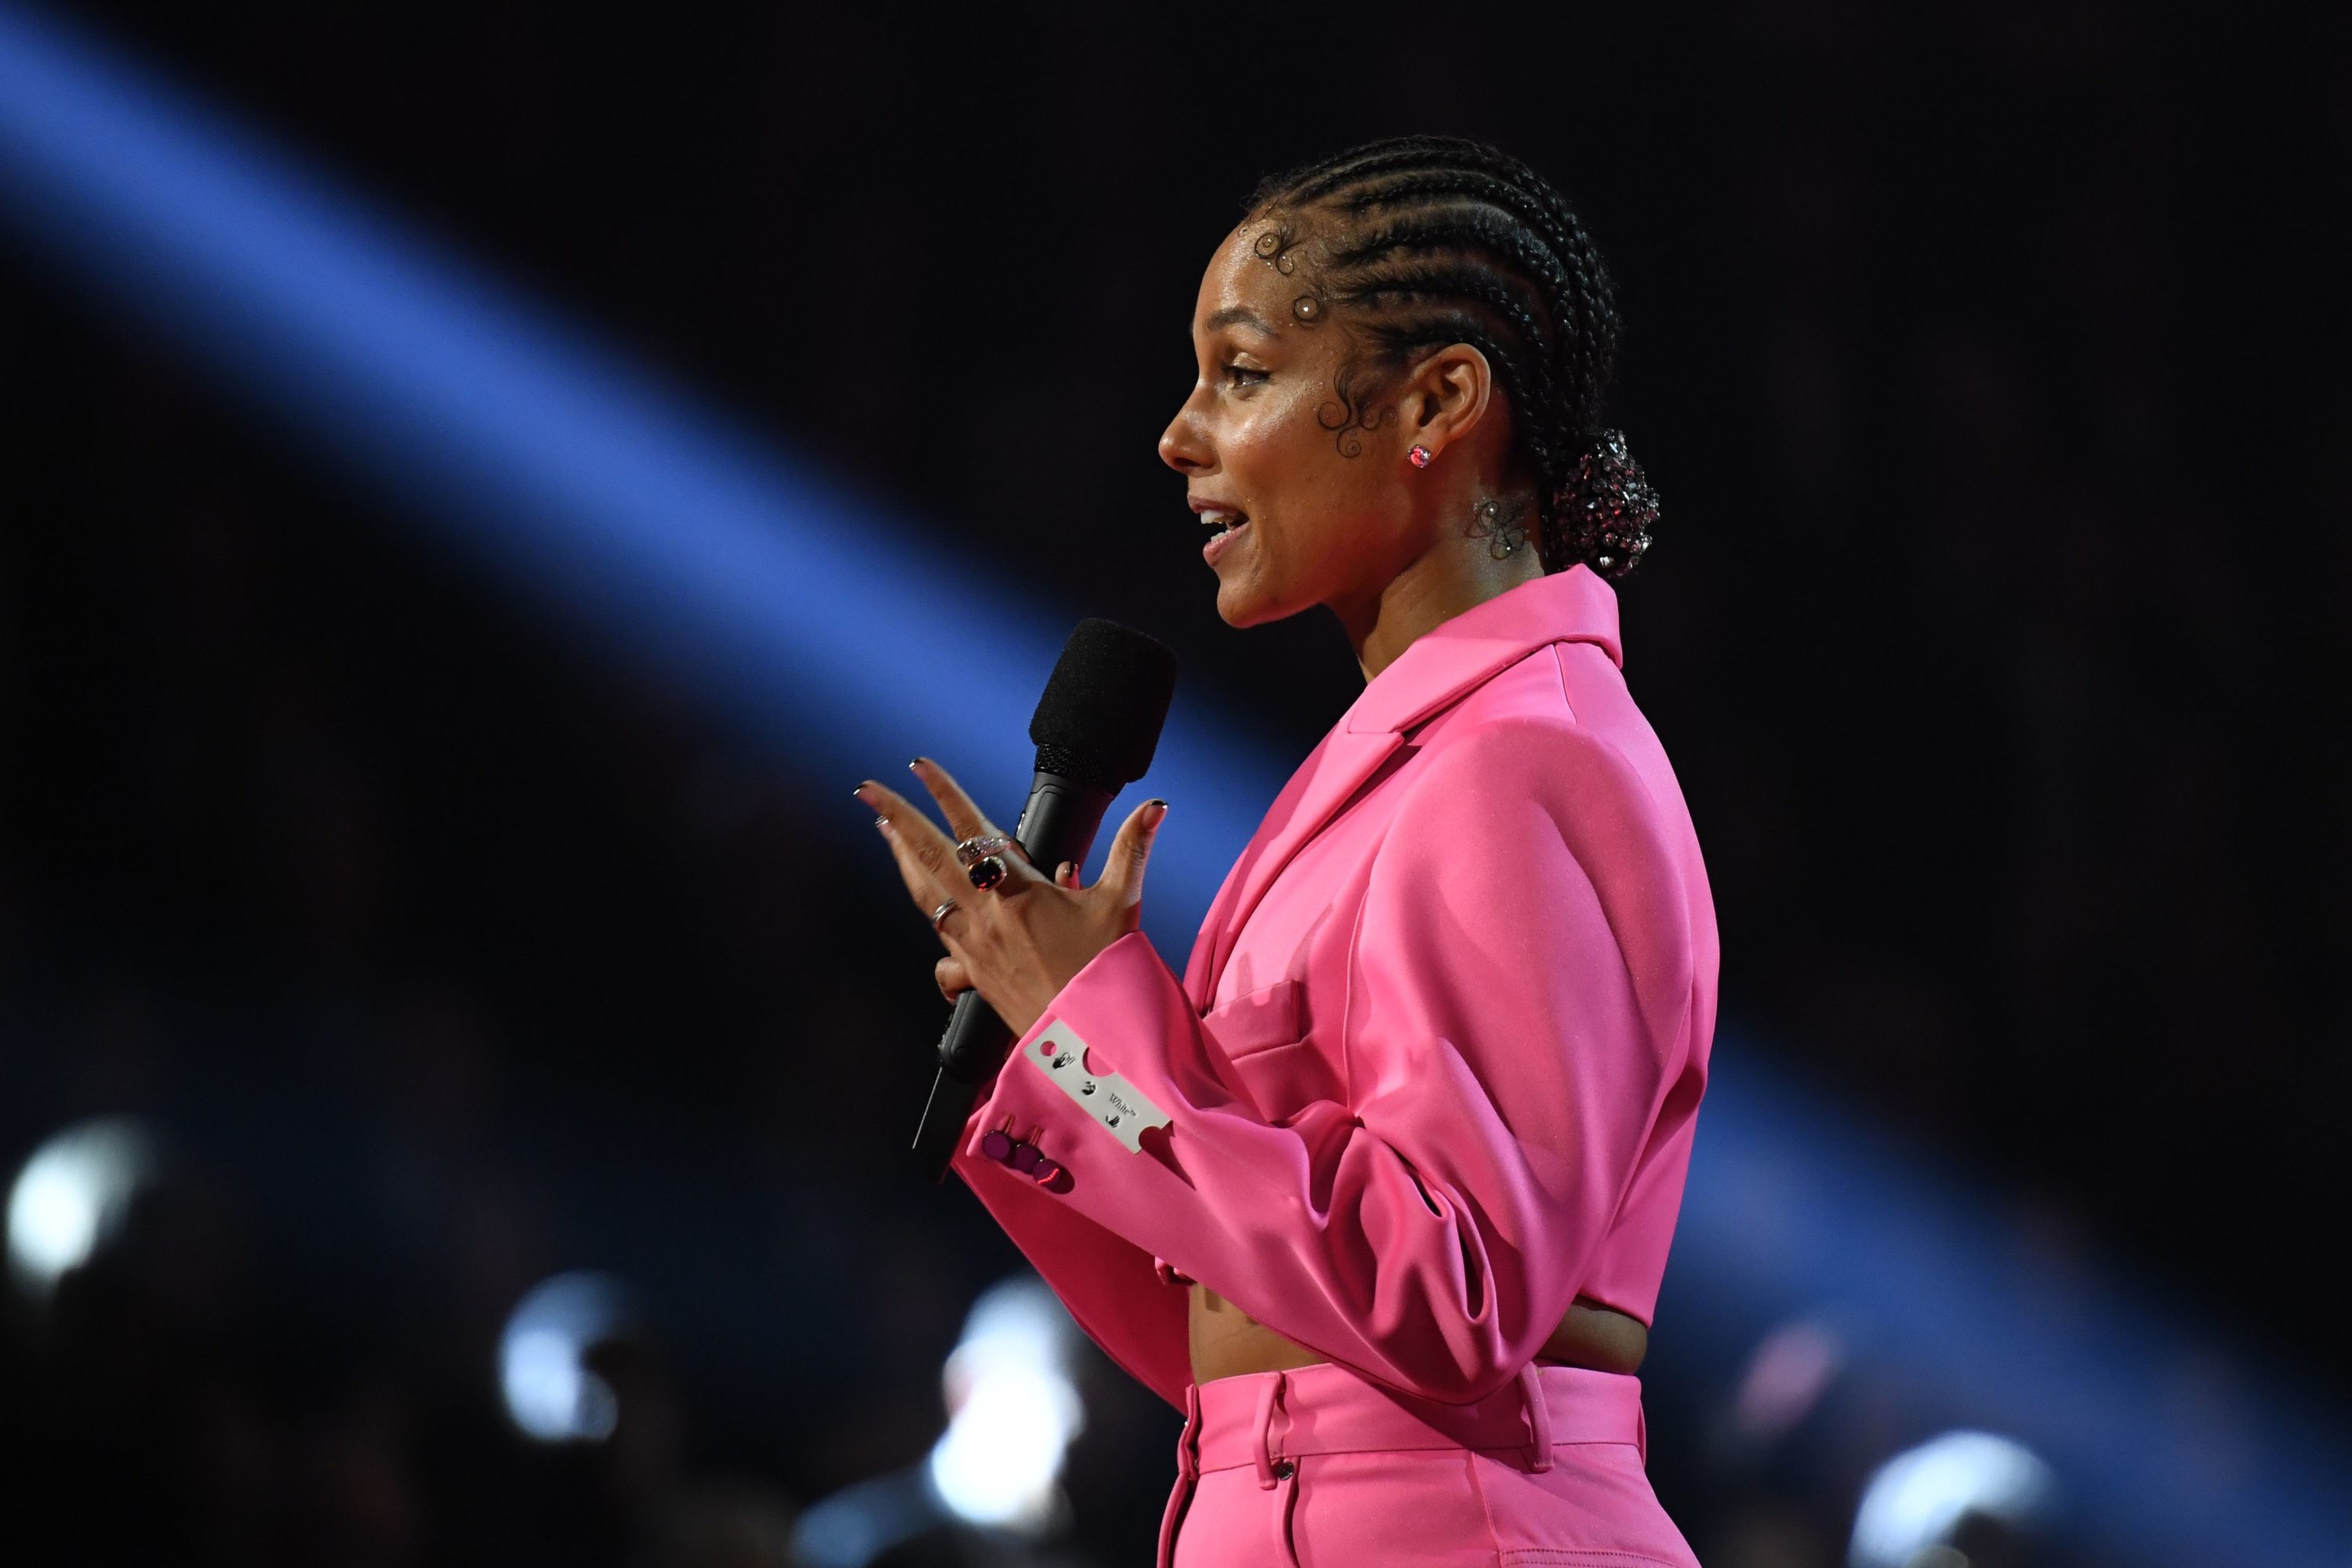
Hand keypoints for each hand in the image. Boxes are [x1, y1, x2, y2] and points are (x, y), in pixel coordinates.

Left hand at [856, 758, 1167, 1038]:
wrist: (1087, 1041)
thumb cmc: (1103, 973)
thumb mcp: (1121, 904)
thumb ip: (1132, 848)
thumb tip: (1153, 808)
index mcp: (1016, 891)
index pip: (973, 829)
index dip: (943, 792)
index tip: (918, 766)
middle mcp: (985, 916)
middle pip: (929, 857)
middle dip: (896, 818)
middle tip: (868, 790)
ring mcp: (973, 946)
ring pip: (925, 895)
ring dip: (903, 859)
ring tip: (885, 831)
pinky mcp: (974, 974)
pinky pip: (940, 944)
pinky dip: (935, 921)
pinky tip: (933, 913)